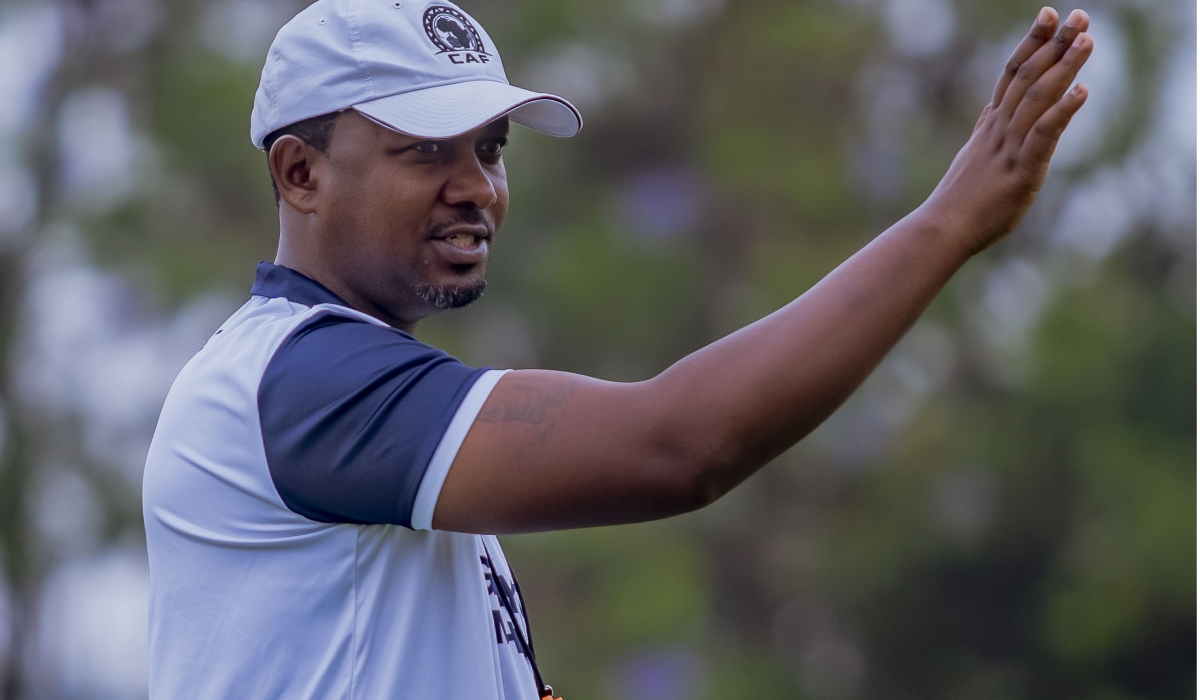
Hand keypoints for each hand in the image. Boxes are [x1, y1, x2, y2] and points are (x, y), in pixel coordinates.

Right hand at [922, 7, 1092, 254]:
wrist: (941, 231)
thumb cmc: (956, 206)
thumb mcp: (972, 161)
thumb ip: (986, 136)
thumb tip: (991, 116)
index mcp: (989, 128)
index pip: (1011, 76)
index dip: (1031, 44)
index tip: (1048, 16)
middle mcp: (999, 131)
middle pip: (1026, 78)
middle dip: (1053, 44)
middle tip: (1078, 15)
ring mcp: (1009, 149)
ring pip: (1036, 99)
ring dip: (1063, 68)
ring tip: (1086, 40)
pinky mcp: (1021, 172)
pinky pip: (1041, 136)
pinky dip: (1061, 112)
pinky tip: (1081, 93)